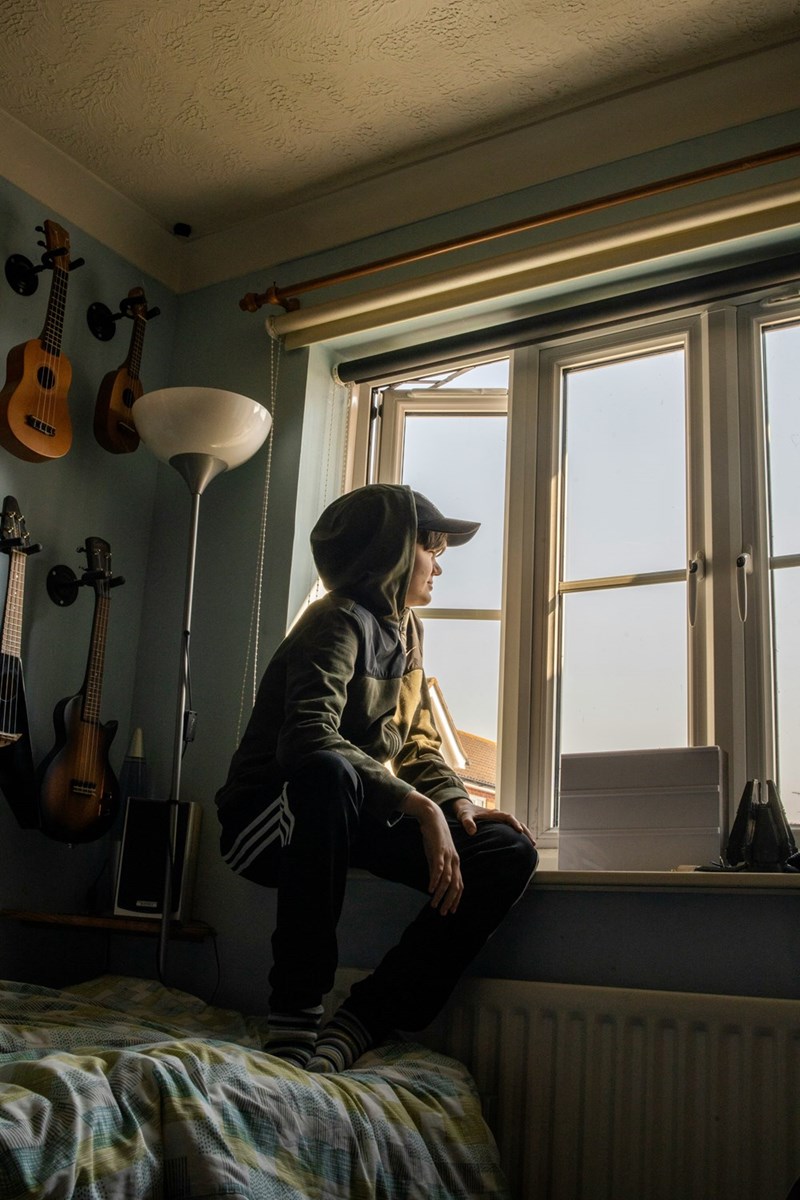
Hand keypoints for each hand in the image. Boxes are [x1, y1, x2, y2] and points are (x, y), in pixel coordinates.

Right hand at [399, 791, 462, 914]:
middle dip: (450, 901)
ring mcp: (448, 856)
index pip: (460, 885)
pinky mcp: (439, 851)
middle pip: (456, 886)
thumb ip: (436, 868)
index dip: (456, 899)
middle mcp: (454, 860)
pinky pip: (438, 868)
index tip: (451, 911)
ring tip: (434, 904)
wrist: (432, 817)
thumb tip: (434, 883)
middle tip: (443, 913)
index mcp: (455, 862)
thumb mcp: (436, 855)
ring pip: (447, 880)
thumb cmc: (434, 837)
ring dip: (441, 894)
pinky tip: (430, 890)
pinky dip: (435, 880)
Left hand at [450, 796, 536, 847]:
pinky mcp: (499, 825)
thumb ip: (467, 823)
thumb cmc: (465, 812)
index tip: (520, 831)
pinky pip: (511, 829)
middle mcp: (499, 816)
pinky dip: (519, 835)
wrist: (465, 809)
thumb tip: (472, 832)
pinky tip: (522, 844)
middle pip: (517, 822)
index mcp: (494, 814)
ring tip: (533, 845)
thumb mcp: (464, 816)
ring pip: (516, 826)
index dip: (515, 823)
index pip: (508, 817)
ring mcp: (500, 821)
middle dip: (525, 831)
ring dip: (525, 833)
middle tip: (533, 842)